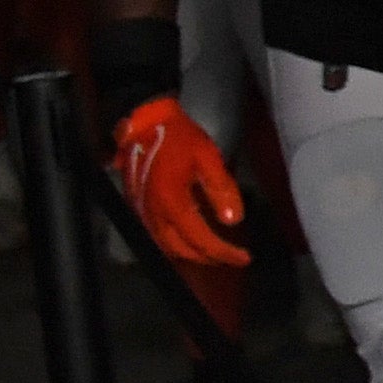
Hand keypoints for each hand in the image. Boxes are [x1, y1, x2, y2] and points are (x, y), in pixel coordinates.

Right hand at [112, 94, 250, 268]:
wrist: (144, 124)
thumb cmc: (179, 138)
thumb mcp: (208, 158)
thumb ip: (221, 189)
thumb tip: (234, 220)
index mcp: (173, 204)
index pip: (202, 240)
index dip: (224, 252)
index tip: (244, 257)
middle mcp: (154, 215)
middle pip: (183, 250)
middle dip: (210, 258)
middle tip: (232, 257)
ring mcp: (143, 213)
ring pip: (168, 247)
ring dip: (192, 254)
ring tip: (215, 252)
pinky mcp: (138, 208)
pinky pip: (157, 237)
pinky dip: (176, 244)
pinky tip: (191, 239)